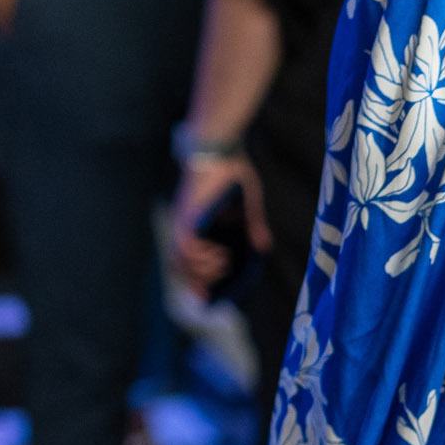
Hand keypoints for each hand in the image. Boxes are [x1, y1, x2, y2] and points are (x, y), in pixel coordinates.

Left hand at [172, 144, 269, 290]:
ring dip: (201, 270)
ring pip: (181, 259)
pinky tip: (219, 257)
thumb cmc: (232, 169)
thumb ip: (253, 226)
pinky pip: (186, 246)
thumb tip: (263, 247)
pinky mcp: (187, 215)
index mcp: (197, 223)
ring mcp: (185, 220)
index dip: (196, 279)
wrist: (220, 146)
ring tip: (222, 266)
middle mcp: (186, 225)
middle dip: (196, 282)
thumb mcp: (248, 204)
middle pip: (181, 265)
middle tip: (211, 291)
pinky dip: (201, 257)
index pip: (190, 259)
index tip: (206, 298)